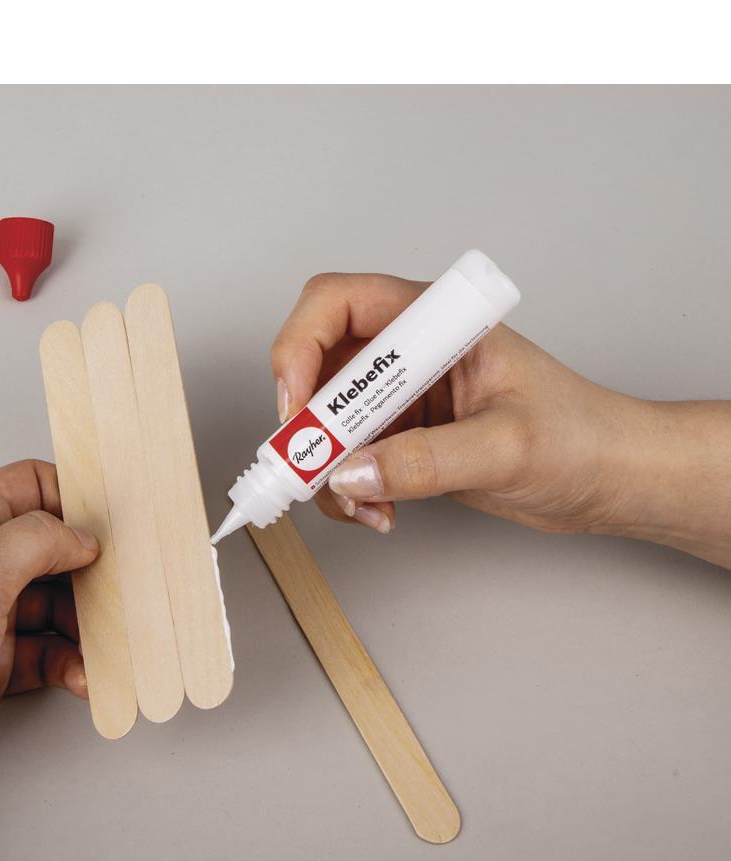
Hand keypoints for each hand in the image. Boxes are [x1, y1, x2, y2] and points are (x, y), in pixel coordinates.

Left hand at [0, 459, 99, 860]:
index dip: (74, 495)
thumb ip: (38, 541)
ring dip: (87, 626)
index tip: (115, 518)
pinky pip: (47, 654)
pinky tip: (81, 676)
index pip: (32, 485)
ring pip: (56, 606)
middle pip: (54, 550)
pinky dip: (70, 663)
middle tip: (124, 589)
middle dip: (93, 570)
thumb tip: (82, 537)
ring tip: (107, 645)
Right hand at [272, 272, 653, 537]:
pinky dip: (347, 492)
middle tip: (311, 469)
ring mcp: (403, 399)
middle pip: (317, 368)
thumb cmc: (582, 436)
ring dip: (325, 468)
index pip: (337, 303)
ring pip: (326, 424)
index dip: (299, 345)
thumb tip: (352, 473)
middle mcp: (409, 354)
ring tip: (360, 505)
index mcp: (435, 322)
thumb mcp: (505, 446)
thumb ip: (426, 461)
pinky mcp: (402, 440)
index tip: (297, 405)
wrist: (609, 479)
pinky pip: (348, 462)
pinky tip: (379, 512)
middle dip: (306, 424)